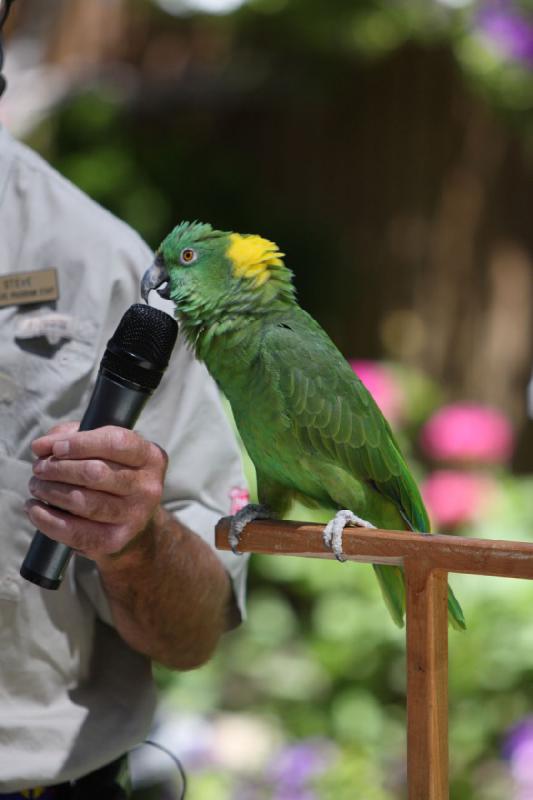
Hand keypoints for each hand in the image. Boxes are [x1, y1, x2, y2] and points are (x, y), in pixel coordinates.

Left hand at [26, 422, 168, 560]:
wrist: (132, 522)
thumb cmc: (112, 475)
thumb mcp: (105, 448)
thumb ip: (75, 436)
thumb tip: (43, 446)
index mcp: (150, 457)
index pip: (116, 443)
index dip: (80, 443)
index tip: (55, 447)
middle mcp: (147, 488)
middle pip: (94, 473)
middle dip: (58, 468)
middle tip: (39, 467)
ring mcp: (133, 517)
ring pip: (81, 501)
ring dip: (49, 490)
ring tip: (36, 485)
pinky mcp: (114, 541)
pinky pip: (73, 531)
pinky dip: (46, 519)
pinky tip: (35, 508)